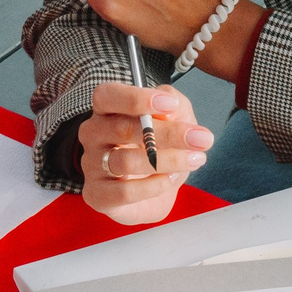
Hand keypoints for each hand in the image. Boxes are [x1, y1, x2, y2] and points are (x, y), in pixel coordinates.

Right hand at [78, 81, 213, 224]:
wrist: (158, 191)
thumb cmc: (161, 149)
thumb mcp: (177, 119)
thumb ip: (175, 105)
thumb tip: (171, 108)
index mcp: (107, 110)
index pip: (107, 96)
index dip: (136, 98)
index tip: (170, 105)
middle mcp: (94, 134)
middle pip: (123, 128)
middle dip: (168, 134)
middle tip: (200, 139)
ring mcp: (92, 165)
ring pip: (125, 161)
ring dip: (167, 161)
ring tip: (193, 160)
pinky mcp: (97, 195)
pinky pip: (125, 191)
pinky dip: (154, 186)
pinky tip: (169, 180)